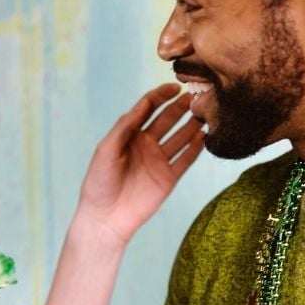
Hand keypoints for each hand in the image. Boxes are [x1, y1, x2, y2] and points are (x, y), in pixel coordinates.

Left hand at [75, 83, 205, 246]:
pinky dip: (196, 148)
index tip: (175, 87)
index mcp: (129, 135)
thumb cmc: (99, 182)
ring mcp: (159, 161)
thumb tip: (143, 104)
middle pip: (168, 120)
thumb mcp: (106, 149)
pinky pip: (186, 160)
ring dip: (192, 125)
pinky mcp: (169, 178)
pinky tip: (204, 136)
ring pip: (180, 137)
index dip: (161, 96)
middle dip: (181, 107)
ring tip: (205, 112)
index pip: (148, 108)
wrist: (106, 218)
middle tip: (196, 96)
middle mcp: (146, 145)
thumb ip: (125, 126)